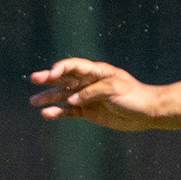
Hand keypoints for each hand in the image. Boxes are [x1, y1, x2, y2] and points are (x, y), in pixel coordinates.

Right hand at [30, 58, 163, 130]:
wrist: (147, 112)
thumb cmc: (134, 96)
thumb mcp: (114, 89)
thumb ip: (92, 92)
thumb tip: (71, 100)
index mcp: (97, 71)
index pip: (75, 66)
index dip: (62, 67)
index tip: (53, 74)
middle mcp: (89, 82)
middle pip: (65, 78)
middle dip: (48, 78)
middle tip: (34, 79)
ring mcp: (87, 97)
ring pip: (64, 96)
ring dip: (49, 97)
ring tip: (33, 101)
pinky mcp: (88, 112)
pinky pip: (69, 111)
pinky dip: (58, 112)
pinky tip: (47, 113)